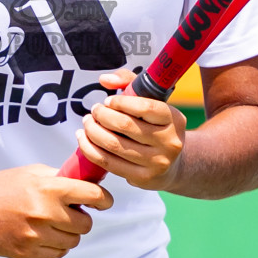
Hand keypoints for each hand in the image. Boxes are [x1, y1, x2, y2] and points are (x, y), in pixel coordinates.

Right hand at [0, 164, 113, 257]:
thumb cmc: (1, 186)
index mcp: (48, 188)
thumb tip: (89, 184)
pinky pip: (58, 253)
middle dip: (82, 217)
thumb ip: (60, 179)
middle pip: (85, 224)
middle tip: (69, 211)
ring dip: (69, 233)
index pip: (92, 196)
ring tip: (53, 223)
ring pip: (73, 241)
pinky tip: (44, 234)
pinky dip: (56, 245)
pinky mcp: (27, 253)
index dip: (103, 199)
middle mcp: (45, 213)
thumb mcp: (32, 173)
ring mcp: (36, 236)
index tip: (103, 201)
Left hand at [75, 69, 187, 190]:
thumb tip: (104, 79)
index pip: (144, 107)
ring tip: (87, 123)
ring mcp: (157, 162)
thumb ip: (128, 82)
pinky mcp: (143, 179)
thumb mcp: (150, 101)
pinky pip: (108, 163)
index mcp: (174, 119)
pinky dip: (90, 149)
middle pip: (125, 126)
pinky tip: (83, 139)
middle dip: (101, 116)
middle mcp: (170, 142)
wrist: (171, 164)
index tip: (107, 101)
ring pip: (114, 145)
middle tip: (93, 111)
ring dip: (92, 131)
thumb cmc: (154, 126)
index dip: (120, 102)